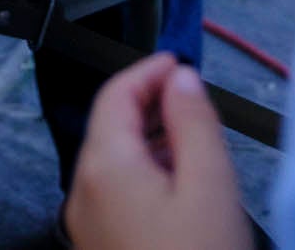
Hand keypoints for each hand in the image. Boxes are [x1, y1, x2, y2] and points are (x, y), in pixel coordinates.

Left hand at [63, 55, 250, 249]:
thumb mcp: (210, 185)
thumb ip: (195, 123)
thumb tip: (182, 80)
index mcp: (105, 167)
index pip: (115, 94)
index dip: (149, 71)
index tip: (180, 63)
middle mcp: (84, 193)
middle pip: (112, 126)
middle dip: (153, 105)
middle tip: (194, 100)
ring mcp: (88, 222)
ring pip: (116, 161)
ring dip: (151, 141)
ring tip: (195, 142)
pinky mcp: (99, 244)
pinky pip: (117, 193)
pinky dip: (145, 173)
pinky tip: (179, 184)